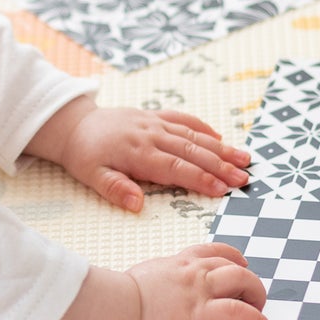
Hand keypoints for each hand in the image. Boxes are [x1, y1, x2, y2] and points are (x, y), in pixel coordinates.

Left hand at [28, 100, 250, 211]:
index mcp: (138, 153)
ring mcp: (155, 123)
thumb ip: (115, 189)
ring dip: (220, 148)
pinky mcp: (154, 116)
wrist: (74, 125)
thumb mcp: (92, 176)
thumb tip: (137, 204)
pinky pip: (182, 119)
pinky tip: (219, 139)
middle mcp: (151, 135)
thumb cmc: (84, 156)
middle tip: (244, 179)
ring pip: (193, 135)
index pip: (175, 168)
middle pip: (192, 151)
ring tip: (244, 159)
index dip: (200, 178)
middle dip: (220, 166)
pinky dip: (202, 128)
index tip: (222, 189)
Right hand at [126, 243, 277, 319]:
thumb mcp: (141, 279)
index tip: (240, 265)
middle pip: (235, 265)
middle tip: (252, 297)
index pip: (214, 252)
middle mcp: (192, 273)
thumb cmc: (117, 299)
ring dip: (257, 296)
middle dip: (249, 281)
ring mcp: (199, 292)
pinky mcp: (202, 315)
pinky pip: (241, 313)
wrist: (112, 309)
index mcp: (177, 264)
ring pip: (243, 280)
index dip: (233, 258)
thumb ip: (157, 280)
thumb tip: (155, 290)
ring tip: (260, 312)